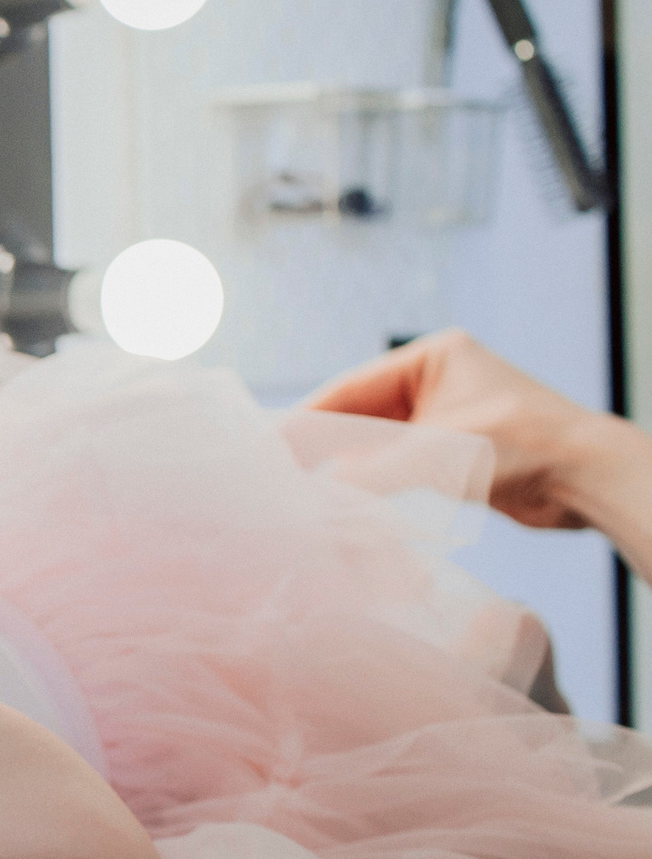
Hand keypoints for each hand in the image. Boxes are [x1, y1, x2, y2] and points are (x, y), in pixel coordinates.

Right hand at [304, 329, 619, 530]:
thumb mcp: (439, 454)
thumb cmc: (528, 448)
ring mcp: (444, 416)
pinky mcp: (453, 451)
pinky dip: (369, 482)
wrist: (593, 481)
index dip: (305, 418)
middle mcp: (436, 381)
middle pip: (358, 415)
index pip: (350, 388)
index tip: (266, 446)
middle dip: (320, 445)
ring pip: (373, 443)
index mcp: (433, 357)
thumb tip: (310, 493)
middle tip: (274, 473)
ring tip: (298, 490)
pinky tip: (341, 500)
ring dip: (343, 467)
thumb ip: (370, 471)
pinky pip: (395, 464)